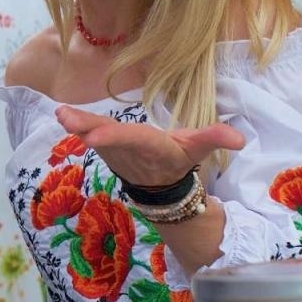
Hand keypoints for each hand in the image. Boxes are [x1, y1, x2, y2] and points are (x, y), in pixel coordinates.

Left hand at [55, 104, 245, 187]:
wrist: (159, 188)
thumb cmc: (178, 160)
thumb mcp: (198, 150)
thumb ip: (215, 139)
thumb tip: (241, 139)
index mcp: (151, 146)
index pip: (132, 139)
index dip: (114, 137)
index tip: (93, 136)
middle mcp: (128, 150)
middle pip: (108, 136)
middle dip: (88, 128)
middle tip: (66, 119)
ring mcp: (113, 150)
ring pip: (94, 134)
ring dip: (77, 125)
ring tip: (60, 113)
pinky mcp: (105, 146)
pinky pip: (89, 133)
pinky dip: (76, 124)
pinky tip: (61, 114)